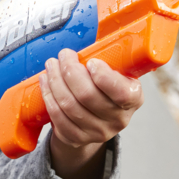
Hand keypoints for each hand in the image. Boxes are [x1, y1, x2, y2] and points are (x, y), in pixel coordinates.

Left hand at [39, 48, 142, 178]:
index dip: (104, 77)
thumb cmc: (106, 88)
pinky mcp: (77, 138)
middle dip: (70, 71)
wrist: (97, 119)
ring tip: (51, 65)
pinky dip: (48, 95)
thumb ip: (110, 61)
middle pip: (87, 95)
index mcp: (133, 99)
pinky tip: (45, 81)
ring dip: (55, 81)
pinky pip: (57, 116)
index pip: (121, 92)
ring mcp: (97, 132)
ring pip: (68, 105)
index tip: (91, 61)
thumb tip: (89, 40)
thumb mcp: (118, 74)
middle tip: (63, 55)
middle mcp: (118, 119)